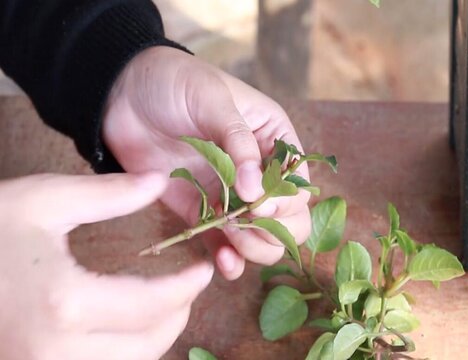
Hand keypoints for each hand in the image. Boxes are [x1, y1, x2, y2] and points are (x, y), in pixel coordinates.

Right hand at [0, 173, 212, 359]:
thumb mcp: (43, 200)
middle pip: (145, 347)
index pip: (151, 305)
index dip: (187, 287)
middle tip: (186, 287)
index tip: (203, 270)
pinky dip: (121, 353)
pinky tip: (122, 327)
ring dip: (152, 339)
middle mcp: (52, 353)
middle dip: (175, 316)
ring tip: (161, 305)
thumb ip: (109, 194)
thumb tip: (160, 181)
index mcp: (63, 304)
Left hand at [103, 47, 310, 279]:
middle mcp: (257, 172)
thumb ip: (238, 144)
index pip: (298, 186)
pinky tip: (221, 261)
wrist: (124, 93)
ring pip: (261, 239)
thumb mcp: (214, 101)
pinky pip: (222, 244)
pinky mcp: (200, 210)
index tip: (257, 203)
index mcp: (273, 141)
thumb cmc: (177, 83)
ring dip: (252, 248)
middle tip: (241, 223)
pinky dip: (228, 259)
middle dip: (272, 230)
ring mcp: (229, 194)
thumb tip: (256, 191)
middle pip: (289, 220)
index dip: (285, 201)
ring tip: (228, 235)